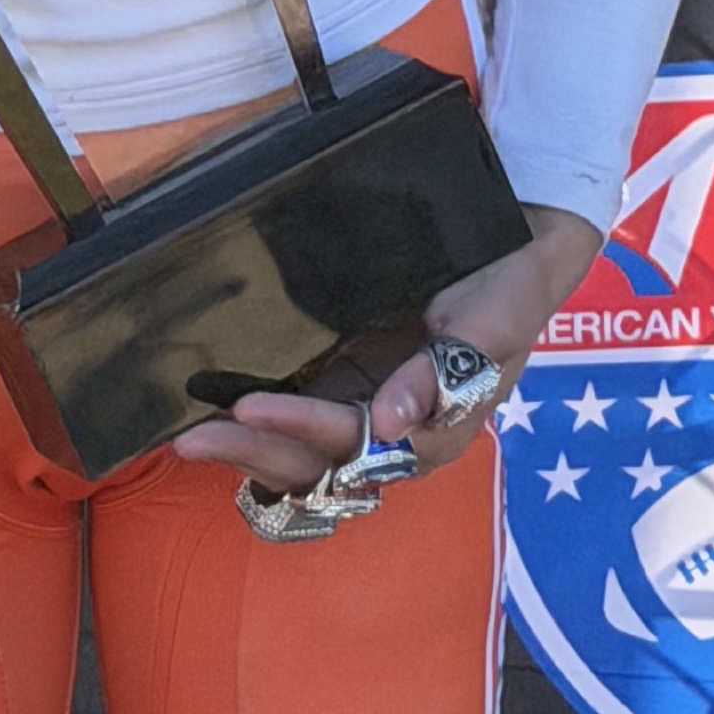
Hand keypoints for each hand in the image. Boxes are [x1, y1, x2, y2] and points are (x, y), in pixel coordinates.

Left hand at [172, 198, 602, 492]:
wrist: (524, 247)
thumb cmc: (510, 282)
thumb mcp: (493, 319)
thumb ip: (448, 369)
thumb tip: (391, 424)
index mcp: (438, 427)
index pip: (360, 443)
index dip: (305, 430)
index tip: (250, 405)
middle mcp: (398, 435)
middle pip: (321, 466)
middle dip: (257, 452)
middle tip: (195, 436)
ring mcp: (366, 415)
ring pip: (302, 461)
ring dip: (248, 454)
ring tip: (189, 439)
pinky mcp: (344, 391)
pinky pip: (296, 434)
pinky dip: (256, 437)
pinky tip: (211, 423)